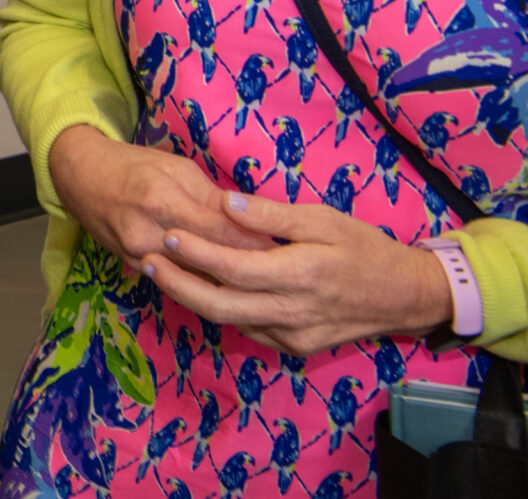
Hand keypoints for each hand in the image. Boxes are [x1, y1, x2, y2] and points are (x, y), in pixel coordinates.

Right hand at [47, 123, 271, 277]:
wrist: (79, 176)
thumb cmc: (132, 164)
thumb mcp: (176, 168)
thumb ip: (214, 199)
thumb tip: (255, 224)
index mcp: (162, 202)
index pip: (220, 233)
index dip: (257, 246)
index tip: (289, 254)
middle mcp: (149, 235)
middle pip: (209, 263)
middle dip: (249, 269)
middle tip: (286, 276)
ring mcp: (138, 257)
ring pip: (194, 280)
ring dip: (228, 283)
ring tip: (264, 285)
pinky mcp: (134, 269)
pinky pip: (177, 281)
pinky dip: (203, 283)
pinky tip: (229, 288)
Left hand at [149, 192, 455, 354]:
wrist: (404, 296)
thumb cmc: (363, 247)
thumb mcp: (323, 218)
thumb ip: (271, 214)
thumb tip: (225, 203)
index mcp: (301, 274)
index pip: (235, 268)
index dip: (197, 253)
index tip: (166, 234)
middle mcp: (294, 312)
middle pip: (220, 305)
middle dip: (177, 284)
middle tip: (145, 260)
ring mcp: (294, 335)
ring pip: (230, 320)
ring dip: (191, 298)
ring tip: (161, 272)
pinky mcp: (296, 347)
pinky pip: (249, 329)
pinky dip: (221, 310)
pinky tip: (199, 289)